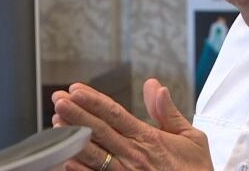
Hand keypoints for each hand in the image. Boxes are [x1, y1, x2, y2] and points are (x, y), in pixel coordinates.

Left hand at [52, 78, 212, 170]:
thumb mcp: (191, 138)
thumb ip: (168, 111)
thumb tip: (154, 85)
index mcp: (149, 139)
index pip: (115, 115)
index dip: (94, 101)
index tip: (76, 89)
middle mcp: (134, 156)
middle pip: (99, 130)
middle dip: (76, 113)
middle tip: (57, 99)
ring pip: (94, 154)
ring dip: (73, 137)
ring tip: (56, 122)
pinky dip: (80, 170)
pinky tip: (65, 159)